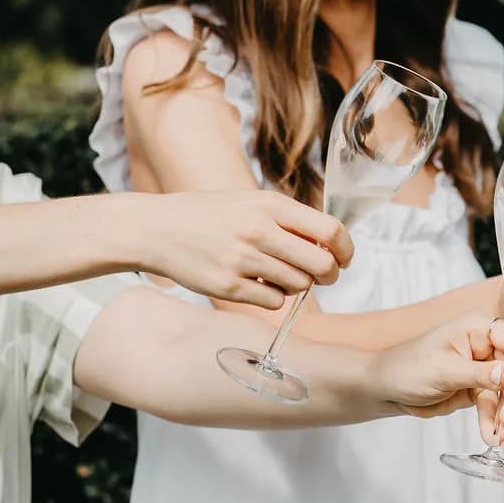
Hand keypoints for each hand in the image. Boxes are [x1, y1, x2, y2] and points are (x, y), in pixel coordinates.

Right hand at [137, 190, 352, 307]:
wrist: (157, 228)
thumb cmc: (208, 215)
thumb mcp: (250, 201)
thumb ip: (288, 218)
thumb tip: (329, 243)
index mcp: (270, 204)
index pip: (330, 231)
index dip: (346, 249)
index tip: (344, 258)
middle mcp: (259, 230)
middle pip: (321, 265)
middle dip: (329, 274)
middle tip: (322, 275)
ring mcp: (243, 260)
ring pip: (300, 285)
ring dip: (297, 284)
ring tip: (276, 273)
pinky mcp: (228, 286)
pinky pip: (274, 301)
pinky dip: (273, 297)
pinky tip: (257, 284)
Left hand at [369, 313, 503, 432]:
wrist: (387, 389)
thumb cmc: (407, 367)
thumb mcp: (443, 370)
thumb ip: (478, 373)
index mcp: (478, 329)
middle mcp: (486, 346)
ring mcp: (484, 369)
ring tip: (501, 434)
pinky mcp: (478, 390)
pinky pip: (495, 406)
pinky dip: (495, 421)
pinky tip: (492, 435)